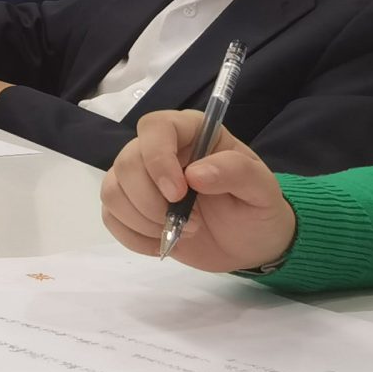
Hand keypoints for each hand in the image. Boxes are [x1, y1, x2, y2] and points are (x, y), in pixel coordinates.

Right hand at [100, 114, 295, 272]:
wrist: (249, 245)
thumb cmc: (257, 209)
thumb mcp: (262, 190)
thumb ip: (236, 172)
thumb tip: (195, 174)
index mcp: (191, 133)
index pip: (155, 127)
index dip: (158, 158)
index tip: (178, 193)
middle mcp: (158, 150)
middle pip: (127, 162)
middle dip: (152, 201)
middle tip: (192, 224)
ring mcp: (139, 179)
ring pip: (112, 190)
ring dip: (143, 220)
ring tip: (180, 233)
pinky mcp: (128, 207)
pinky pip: (110, 217)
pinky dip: (133, 236)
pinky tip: (162, 242)